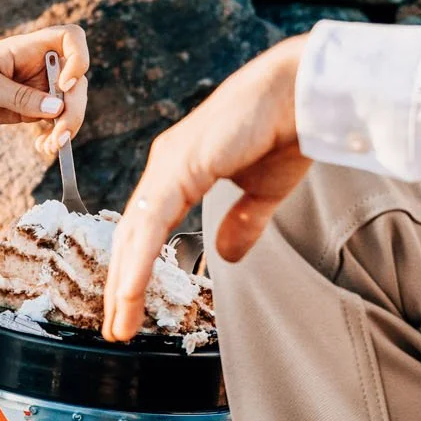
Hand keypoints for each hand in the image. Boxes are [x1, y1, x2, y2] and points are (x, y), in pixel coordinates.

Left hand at [0, 25, 90, 159]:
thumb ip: (19, 97)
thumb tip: (57, 109)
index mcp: (27, 48)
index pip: (71, 38)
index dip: (78, 59)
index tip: (64, 85)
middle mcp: (38, 65)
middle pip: (77, 80)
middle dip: (74, 108)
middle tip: (59, 134)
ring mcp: (36, 88)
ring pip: (69, 104)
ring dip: (68, 126)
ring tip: (50, 147)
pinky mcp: (29, 108)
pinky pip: (54, 121)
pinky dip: (55, 135)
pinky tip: (44, 148)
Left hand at [101, 36, 313, 342]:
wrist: (304, 94)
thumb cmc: (286, 131)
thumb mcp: (262, 192)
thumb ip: (242, 223)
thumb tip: (226, 256)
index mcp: (180, 169)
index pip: (146, 228)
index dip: (135, 268)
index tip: (130, 306)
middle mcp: (166, 165)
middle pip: (131, 235)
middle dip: (120, 284)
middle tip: (115, 327)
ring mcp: (167, 164)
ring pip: (133, 234)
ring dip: (123, 283)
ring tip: (118, 324)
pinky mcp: (179, 168)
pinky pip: (150, 225)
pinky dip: (138, 262)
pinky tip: (129, 293)